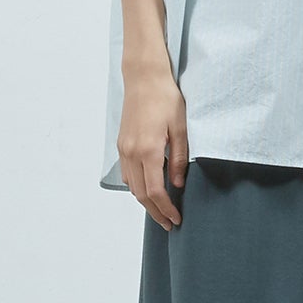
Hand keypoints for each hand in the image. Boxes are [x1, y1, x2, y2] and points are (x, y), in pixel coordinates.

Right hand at [117, 65, 188, 228]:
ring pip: (132, 186)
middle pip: (141, 194)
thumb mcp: (181, 128)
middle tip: (169, 224)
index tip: (176, 220)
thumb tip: (177, 185)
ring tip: (161, 210)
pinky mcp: (121, 144)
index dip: (166, 209)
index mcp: (149, 150)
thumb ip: (179, 158)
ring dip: (146, 202)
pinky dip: (137, 187)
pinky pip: (127, 173)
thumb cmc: (166, 98)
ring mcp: (124, 149)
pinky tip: (149, 189)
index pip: (156, 191)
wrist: (143, 78)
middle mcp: (132, 153)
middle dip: (155, 212)